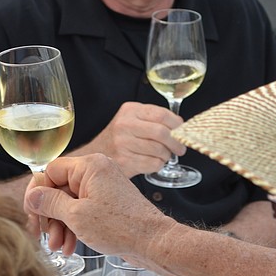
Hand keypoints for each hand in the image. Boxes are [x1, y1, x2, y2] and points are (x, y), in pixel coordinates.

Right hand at [24, 155, 176, 257]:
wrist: (152, 242)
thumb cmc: (120, 226)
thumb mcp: (76, 215)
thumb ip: (50, 203)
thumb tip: (31, 195)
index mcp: (89, 166)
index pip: (51, 171)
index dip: (38, 193)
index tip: (32, 214)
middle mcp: (96, 172)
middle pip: (59, 189)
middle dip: (49, 216)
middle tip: (41, 236)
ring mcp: (103, 188)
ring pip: (69, 203)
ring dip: (60, 225)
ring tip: (58, 247)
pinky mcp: (108, 203)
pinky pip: (82, 210)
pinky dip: (74, 227)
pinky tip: (70, 246)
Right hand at [69, 102, 185, 177]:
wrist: (93, 154)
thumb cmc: (119, 137)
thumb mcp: (132, 119)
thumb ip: (153, 118)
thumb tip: (181, 125)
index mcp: (130, 110)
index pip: (162, 114)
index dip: (177, 125)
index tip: (182, 131)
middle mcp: (125, 124)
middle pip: (162, 133)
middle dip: (176, 143)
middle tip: (180, 149)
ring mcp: (123, 143)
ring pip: (159, 150)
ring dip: (167, 155)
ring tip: (164, 156)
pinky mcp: (124, 161)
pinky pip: (152, 164)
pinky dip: (158, 165)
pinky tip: (153, 162)